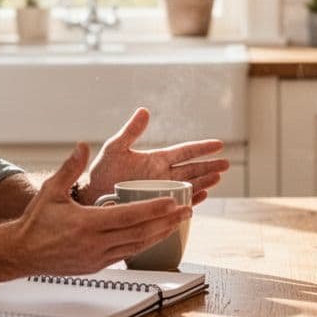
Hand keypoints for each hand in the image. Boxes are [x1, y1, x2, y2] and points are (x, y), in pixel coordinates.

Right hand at [8, 143, 192, 274]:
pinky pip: (127, 254)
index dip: (152, 209)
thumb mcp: (50, 191)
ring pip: (137, 247)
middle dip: (166, 222)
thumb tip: (83, 146)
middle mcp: (95, 244)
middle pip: (140, 233)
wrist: (22, 253)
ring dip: (160, 235)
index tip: (172, 202)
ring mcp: (98, 258)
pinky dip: (144, 244)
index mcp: (87, 224)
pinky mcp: (97, 266)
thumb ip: (70, 168)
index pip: (128, 216)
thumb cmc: (36, 222)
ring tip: (178, 223)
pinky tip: (155, 236)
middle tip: (187, 211)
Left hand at [81, 108, 228, 205]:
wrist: (90, 197)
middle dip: (210, 166)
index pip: (185, 151)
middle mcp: (163, 175)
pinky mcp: (157, 206)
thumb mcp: (115, 148)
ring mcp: (162, 191)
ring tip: (218, 178)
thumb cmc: (101, 172)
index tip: (219, 144)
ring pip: (190, 185)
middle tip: (226, 164)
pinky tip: (201, 197)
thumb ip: (130, 132)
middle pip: (193, 169)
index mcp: (157, 159)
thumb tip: (144, 111)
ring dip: (204, 182)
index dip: (202, 148)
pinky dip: (191, 200)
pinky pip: (179, 202)